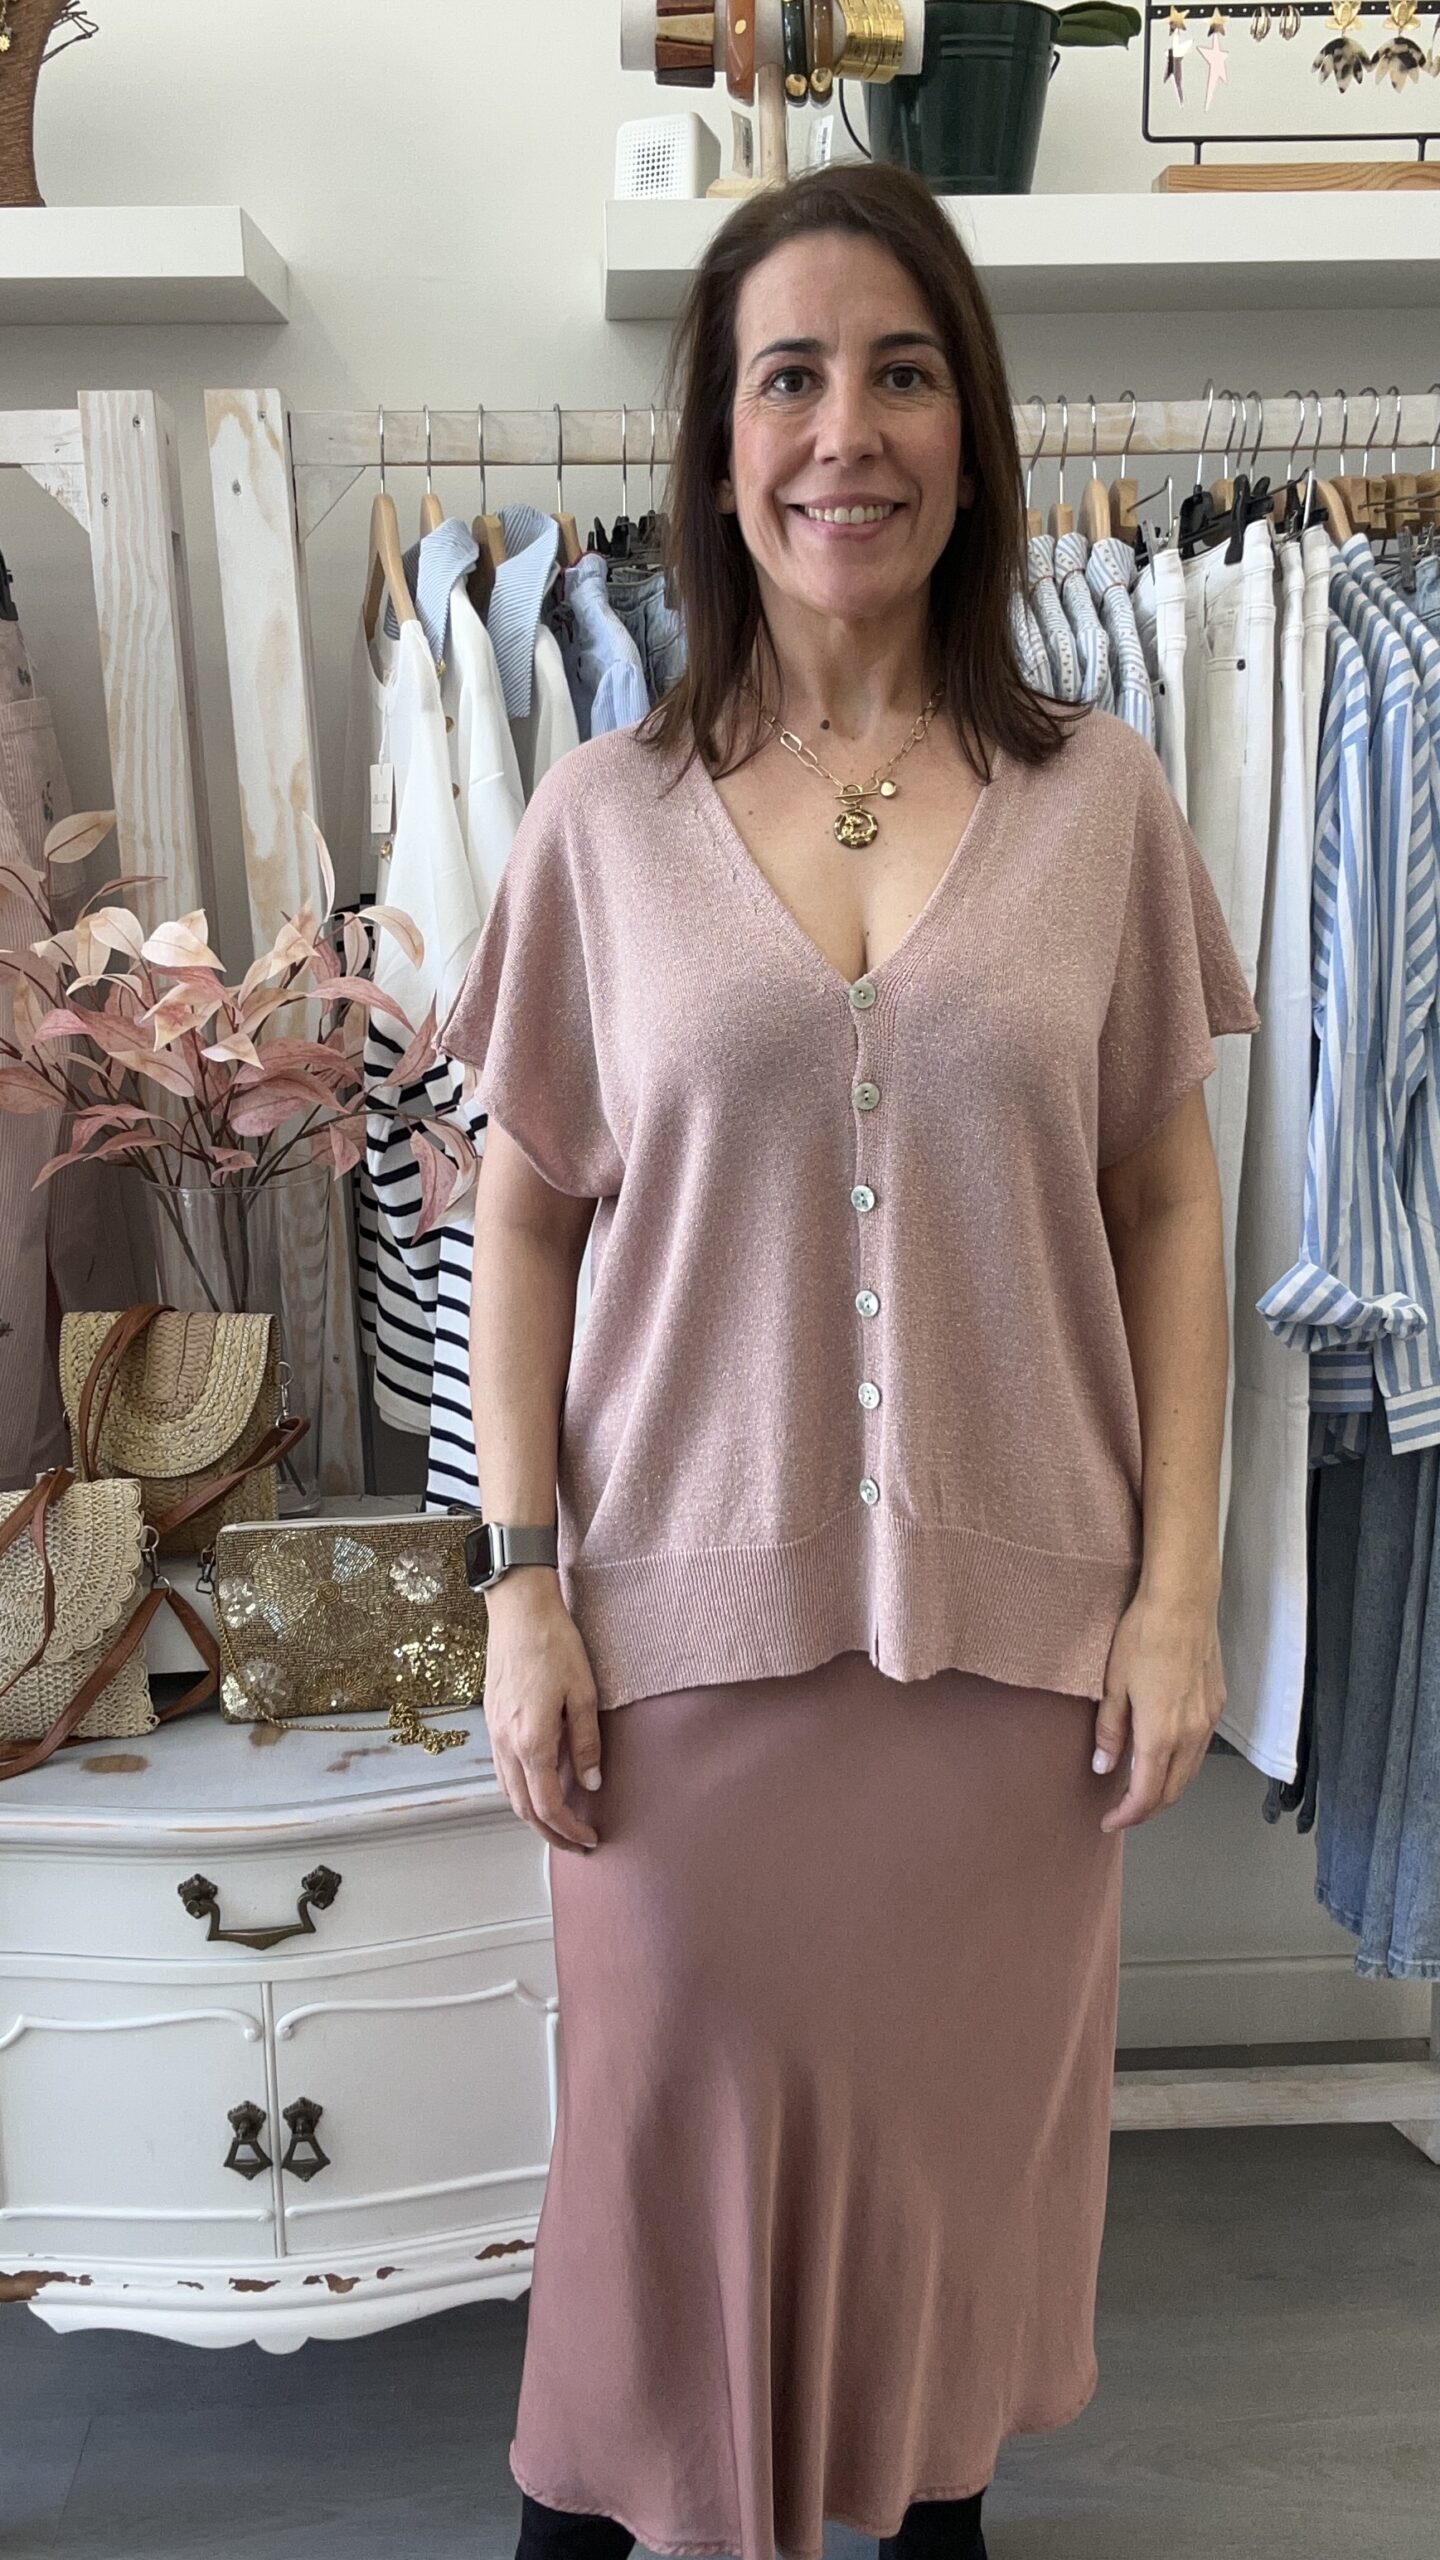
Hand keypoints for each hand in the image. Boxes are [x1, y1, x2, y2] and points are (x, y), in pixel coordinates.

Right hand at [482, 1571, 604, 1852]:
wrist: (519, 1611)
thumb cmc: (555, 1645)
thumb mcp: (583, 1694)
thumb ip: (586, 1744)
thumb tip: (591, 1785)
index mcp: (532, 1740)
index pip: (548, 1804)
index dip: (569, 1829)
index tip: (591, 1839)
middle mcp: (506, 1743)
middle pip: (523, 1808)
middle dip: (550, 1833)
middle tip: (577, 1844)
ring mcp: (494, 1733)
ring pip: (508, 1792)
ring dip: (533, 1816)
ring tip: (560, 1825)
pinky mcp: (491, 1721)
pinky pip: (502, 1771)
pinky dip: (519, 1792)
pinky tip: (538, 1789)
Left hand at [1092, 1584, 1225, 1834]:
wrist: (1182, 1603)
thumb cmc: (1143, 1637)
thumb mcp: (1113, 1685)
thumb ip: (1110, 1731)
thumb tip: (1104, 1766)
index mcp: (1161, 1734)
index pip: (1146, 1795)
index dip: (1127, 1815)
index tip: (1109, 1820)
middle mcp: (1191, 1735)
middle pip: (1172, 1791)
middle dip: (1147, 1809)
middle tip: (1122, 1811)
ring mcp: (1208, 1721)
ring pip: (1189, 1773)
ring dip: (1166, 1789)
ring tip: (1140, 1789)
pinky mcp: (1216, 1705)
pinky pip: (1200, 1750)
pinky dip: (1181, 1766)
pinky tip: (1163, 1757)